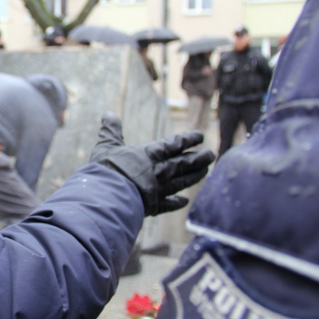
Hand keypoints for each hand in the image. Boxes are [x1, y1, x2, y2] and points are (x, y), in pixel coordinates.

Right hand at [90, 112, 214, 215]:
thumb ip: (111, 130)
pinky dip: (178, 202)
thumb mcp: (107, 146)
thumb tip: (108, 112)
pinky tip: (184, 201)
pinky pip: (170, 203)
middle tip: (212, 155)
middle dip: (200, 158)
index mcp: (151, 154)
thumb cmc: (107, 169)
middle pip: (185, 163)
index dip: (189, 139)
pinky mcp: (154, 205)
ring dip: (195, 176)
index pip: (175, 144)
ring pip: (183, 181)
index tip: (200, 136)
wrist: (109, 197)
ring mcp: (160, 189)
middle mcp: (161, 170)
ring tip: (206, 171)